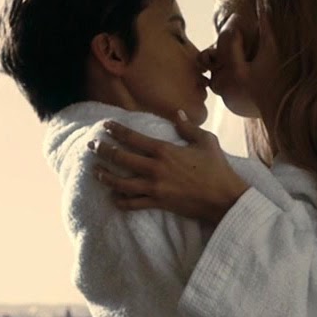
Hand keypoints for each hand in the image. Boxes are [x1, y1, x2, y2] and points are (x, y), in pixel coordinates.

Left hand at [90, 111, 249, 222]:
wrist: (224, 198)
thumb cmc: (217, 168)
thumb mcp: (206, 141)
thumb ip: (188, 127)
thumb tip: (178, 113)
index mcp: (165, 150)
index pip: (132, 137)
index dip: (115, 130)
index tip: (105, 126)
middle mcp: (155, 168)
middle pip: (120, 158)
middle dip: (102, 150)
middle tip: (92, 145)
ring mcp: (154, 187)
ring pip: (121, 182)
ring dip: (105, 176)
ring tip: (95, 171)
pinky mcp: (158, 203)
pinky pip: (133, 203)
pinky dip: (120, 201)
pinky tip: (113, 197)